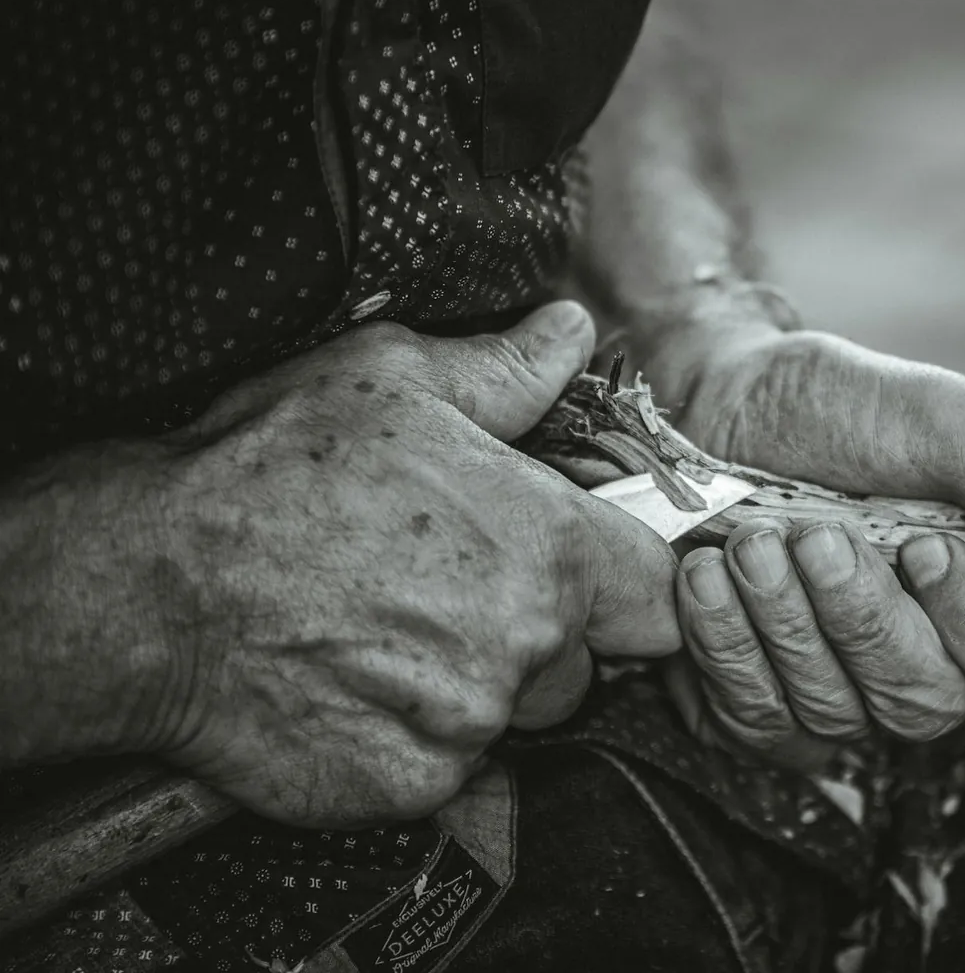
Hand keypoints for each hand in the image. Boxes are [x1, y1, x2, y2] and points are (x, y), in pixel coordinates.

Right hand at [39, 301, 678, 825]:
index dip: (631, 582)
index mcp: (552, 548)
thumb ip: (507, 371)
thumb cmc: (270, 469)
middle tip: (452, 591)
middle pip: (585, 661)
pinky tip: (352, 681)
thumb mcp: (393, 380)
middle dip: (542, 634)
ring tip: (388, 630)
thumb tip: (570, 334)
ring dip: (476, 687)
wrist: (148, 585)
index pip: (660, 592)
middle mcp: (528, 645)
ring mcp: (470, 726)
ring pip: (514, 716)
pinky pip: (446, 767)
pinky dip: (412, 737)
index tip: (596, 576)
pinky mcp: (410, 787)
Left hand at [660, 326, 964, 767]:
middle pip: (928, 706)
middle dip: (861, 618)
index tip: (927, 547)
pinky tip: (705, 576)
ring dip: (782, 619)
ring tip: (746, 541)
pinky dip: (724, 644)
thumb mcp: (939, 423)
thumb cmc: (836, 410)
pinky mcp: (758, 706)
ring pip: (835, 715)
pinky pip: (754, 721)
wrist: (711, 402)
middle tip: (815, 535)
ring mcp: (841, 695)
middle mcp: (928, 662)